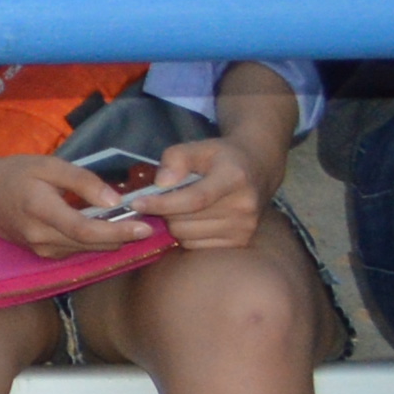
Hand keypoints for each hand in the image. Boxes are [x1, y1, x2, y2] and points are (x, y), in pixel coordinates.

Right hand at [0, 144, 146, 256]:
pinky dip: (95, 242)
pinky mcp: (43, 255)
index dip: (118, 231)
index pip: (85, 230)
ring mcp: (41, 250)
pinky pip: (76, 251)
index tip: (145, 227)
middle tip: (150, 224)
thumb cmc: (14, 173)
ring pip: (87, 251)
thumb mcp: (47, 165)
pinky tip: (106, 228)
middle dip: (123, 237)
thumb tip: (115, 199)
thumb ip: (81, 180)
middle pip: (91, 245)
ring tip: (132, 224)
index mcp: (40, 210)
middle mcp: (41, 237)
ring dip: (111, 240)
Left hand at [121, 137, 270, 254]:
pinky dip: (185, 235)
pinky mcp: (241, 242)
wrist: (257, 170)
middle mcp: (244, 207)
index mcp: (234, 178)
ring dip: (173, 223)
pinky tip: (192, 219)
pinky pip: (196, 246)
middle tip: (160, 199)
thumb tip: (161, 184)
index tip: (135, 202)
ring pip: (186, 237)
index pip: (194, 198)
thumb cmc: (220, 158)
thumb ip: (175, 159)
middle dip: (164, 211)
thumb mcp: (197, 147)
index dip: (163, 203)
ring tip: (179, 207)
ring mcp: (245, 228)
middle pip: (185, 221)